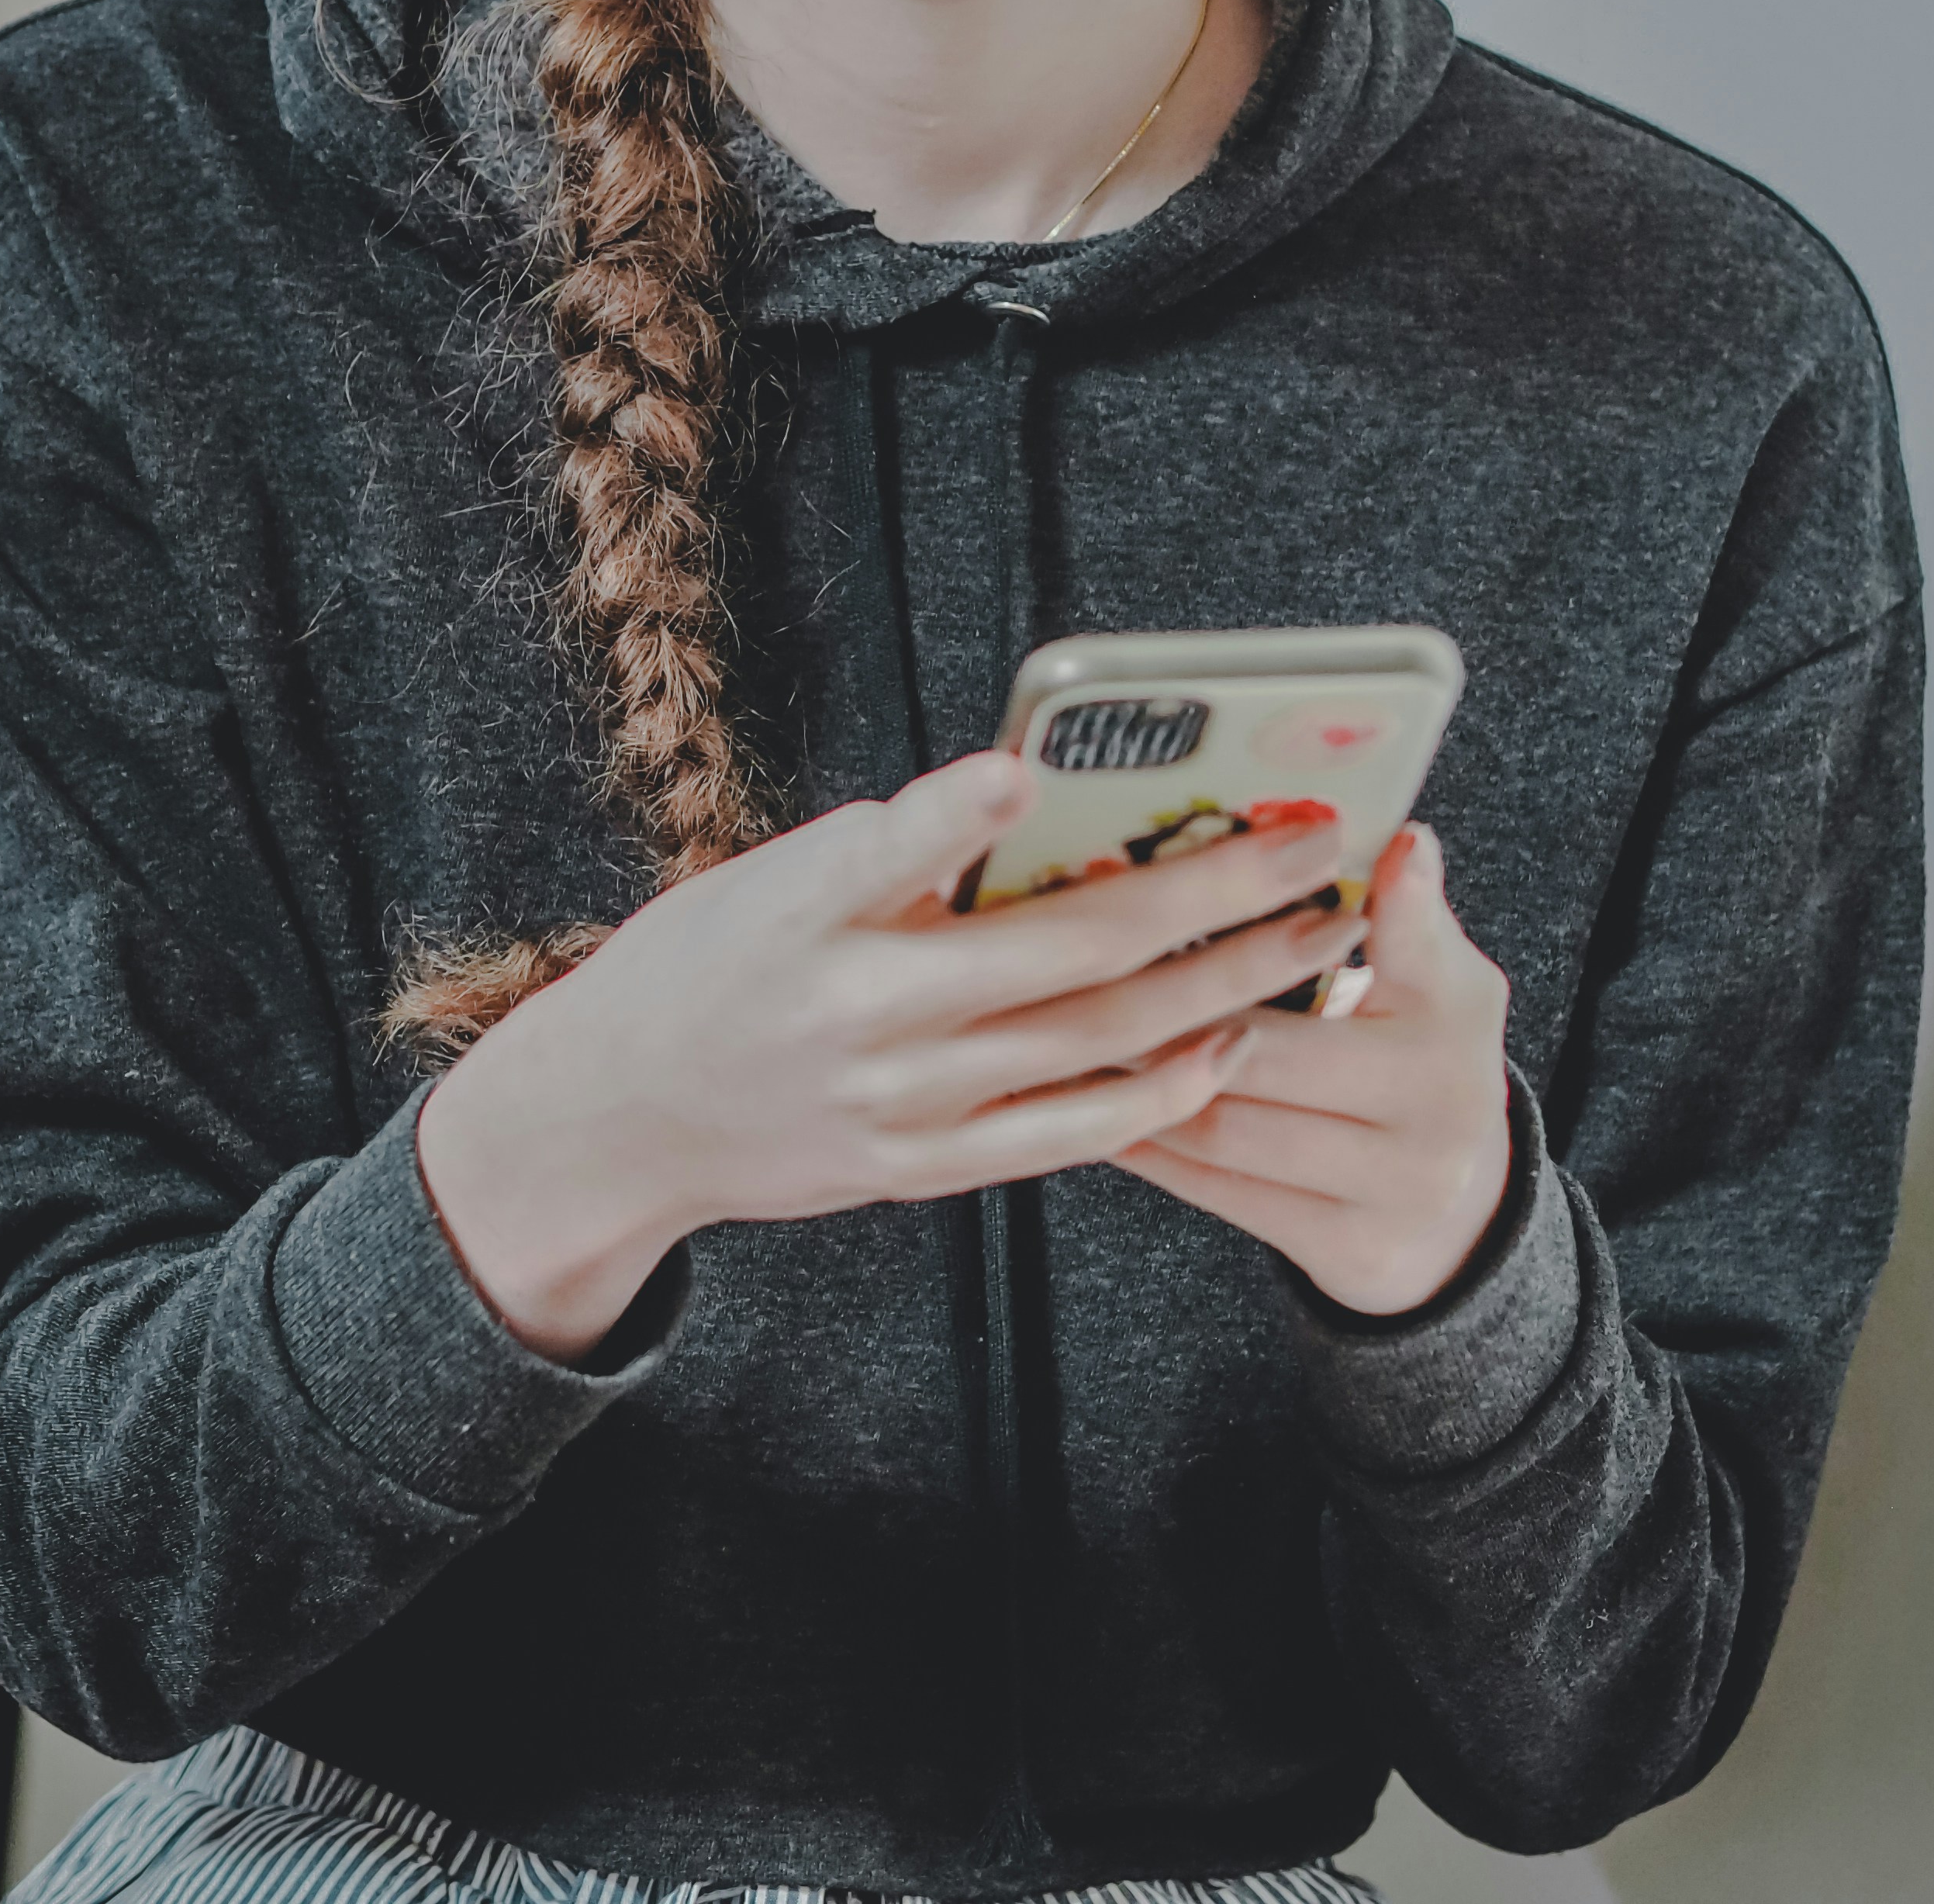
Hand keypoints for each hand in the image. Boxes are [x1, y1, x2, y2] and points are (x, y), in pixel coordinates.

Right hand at [417, 750, 1365, 1359]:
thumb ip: (893, 853)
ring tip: (1314, 934)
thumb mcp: (764, 882)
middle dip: (1217, 888)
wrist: (617, 1119)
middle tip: (1315, 840)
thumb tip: (1029, 800)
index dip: (961, 806)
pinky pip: (1068, 1136)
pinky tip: (1226, 1047)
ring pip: (1098, 1039)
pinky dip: (1157, 1090)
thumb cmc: (704, 967)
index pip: (890, 848)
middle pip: (1070, 947)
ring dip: (1225, 982)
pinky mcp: (921, 1167)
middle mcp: (858, 1014)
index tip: (1032, 767)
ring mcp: (901, 1102)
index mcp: (804, 914)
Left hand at [1112, 822, 1514, 1316]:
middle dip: (1164, 1008)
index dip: (1359, 903)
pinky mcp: (1350, 1245)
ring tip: (1064, 1037)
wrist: (1457, 1220)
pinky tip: (1094, 1109)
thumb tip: (1402, 838)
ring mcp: (1398, 1182)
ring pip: (1230, 1123)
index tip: (1312, 846)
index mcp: (1458, 1012)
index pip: (1411, 944)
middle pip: (1270, 1048)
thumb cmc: (1417, 1070)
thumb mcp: (1434, 987)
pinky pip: (1222, 1189)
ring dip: (1137, 1079)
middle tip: (1076, 966)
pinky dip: (1151, 1146)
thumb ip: (1407, 919)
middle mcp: (1443, 1098)